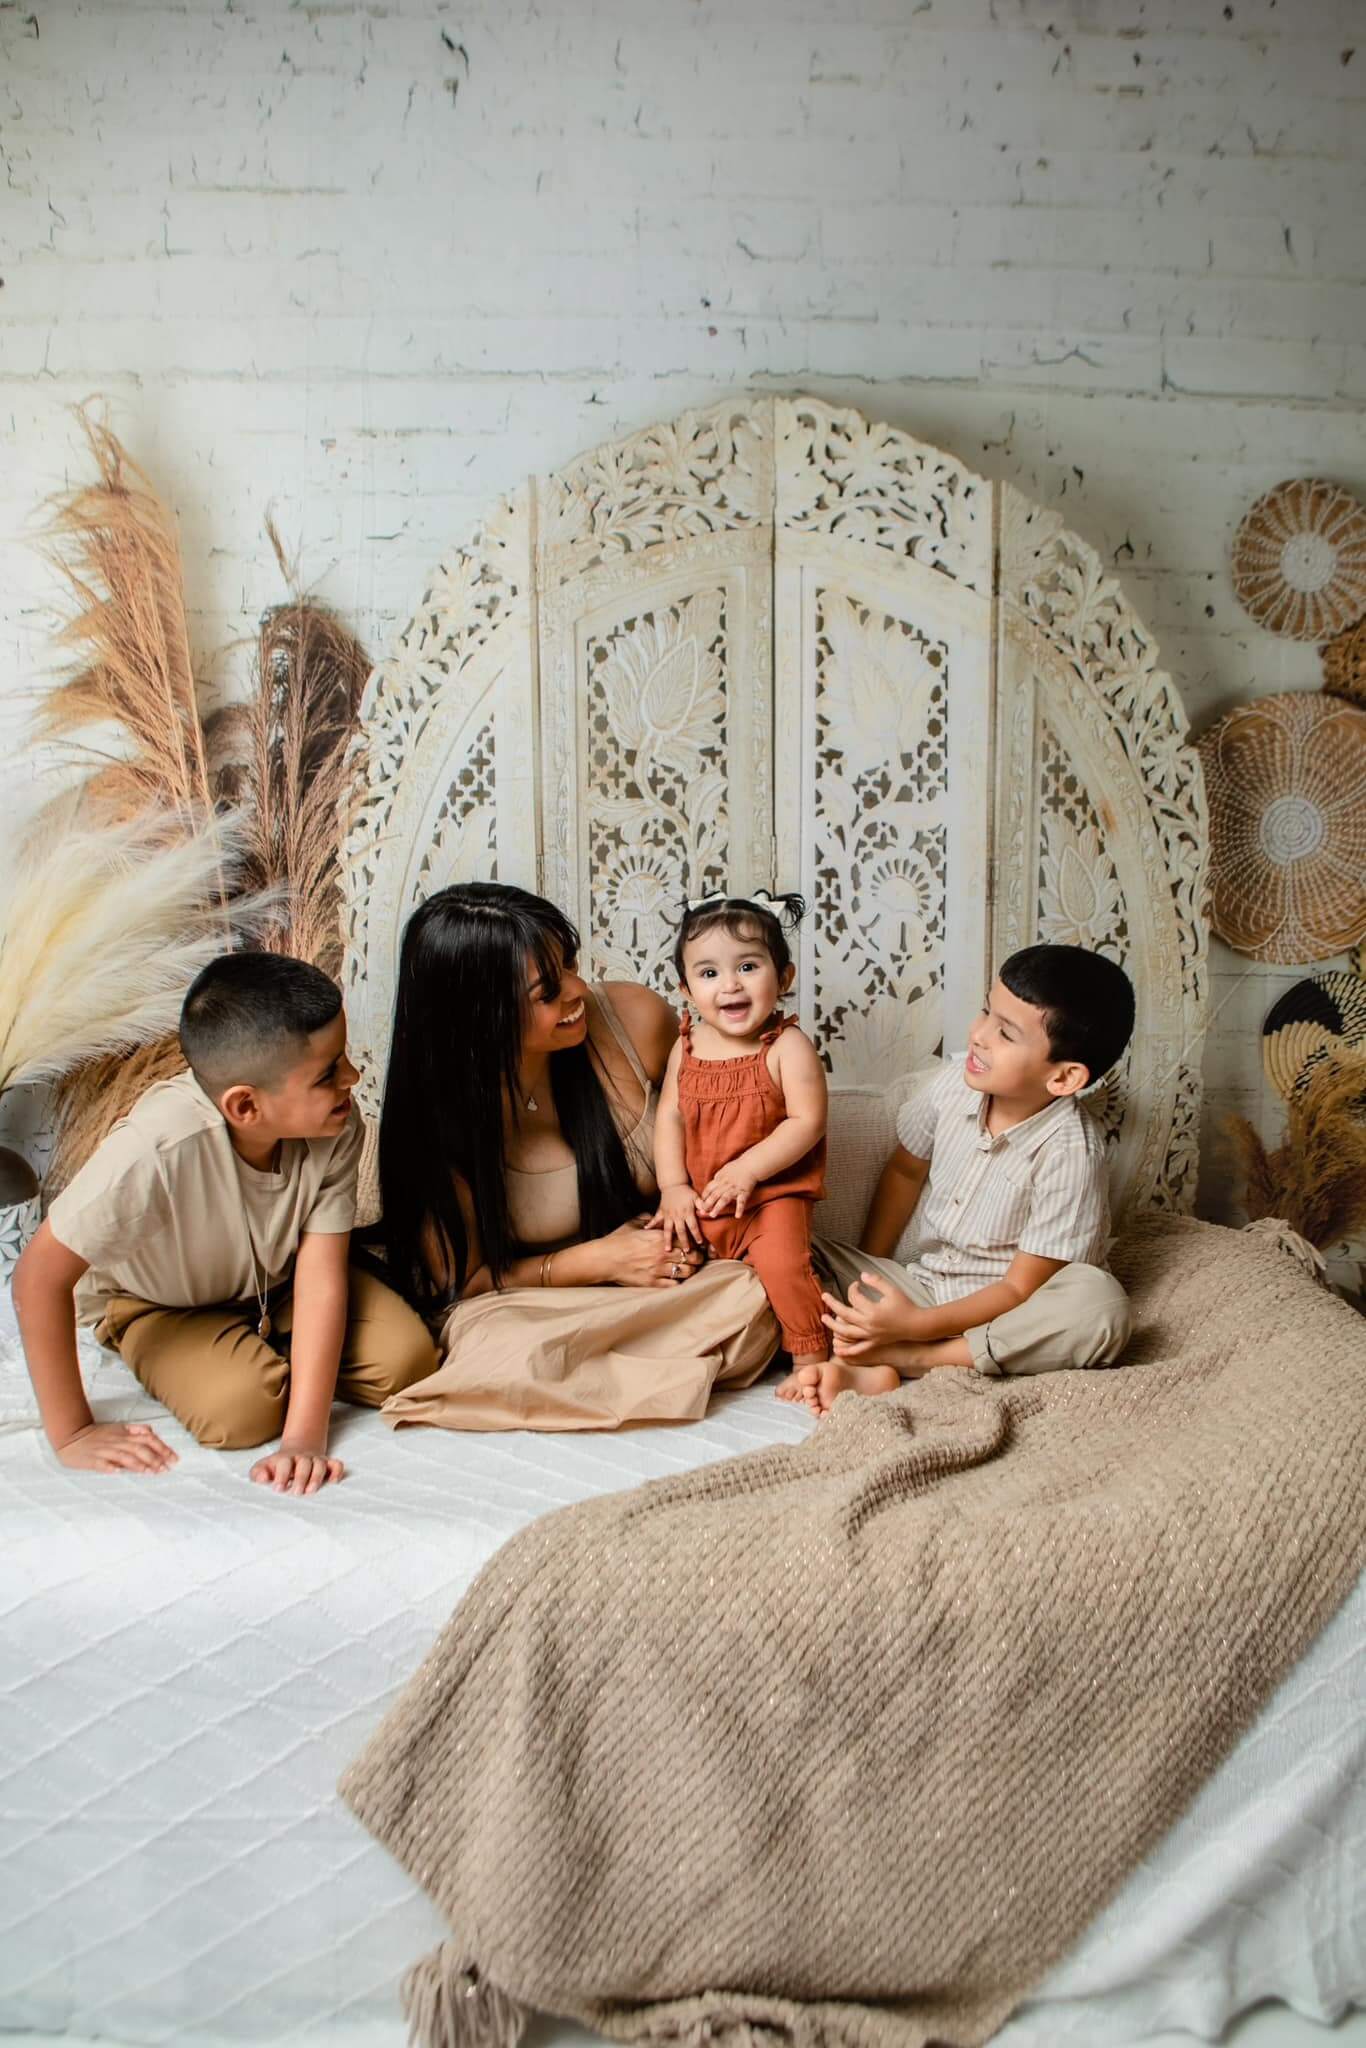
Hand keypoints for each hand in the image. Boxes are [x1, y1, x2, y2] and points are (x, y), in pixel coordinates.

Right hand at [55, 1420, 177, 1474]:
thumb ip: (136, 1430)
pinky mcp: (92, 1459)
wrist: (71, 1436)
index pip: (148, 1439)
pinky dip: (110, 1467)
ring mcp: (104, 1450)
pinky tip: (118, 1472)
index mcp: (124, 1433)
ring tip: (150, 1472)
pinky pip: (102, 1464)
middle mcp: (117, 1441)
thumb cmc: (98, 1434)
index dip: (162, 1448)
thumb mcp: (119, 1429)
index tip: (174, 1458)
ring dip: (138, 1464)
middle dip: (155, 1458)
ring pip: (124, 1456)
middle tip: (166, 1469)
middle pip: (139, 1448)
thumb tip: (152, 1432)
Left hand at [249, 1442, 344, 1494]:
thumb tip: (263, 1480)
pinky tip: (333, 1482)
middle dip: (301, 1478)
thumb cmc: (277, 1466)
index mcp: (285, 1458)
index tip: (278, 1489)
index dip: (281, 1475)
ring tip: (311, 1491)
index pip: (285, 1463)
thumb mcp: (263, 1467)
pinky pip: (336, 1465)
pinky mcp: (327, 1464)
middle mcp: (302, 1458)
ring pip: (320, 1463)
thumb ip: (258, 1473)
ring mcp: (316, 1460)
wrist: (296, 1451)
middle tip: (296, 1493)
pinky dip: (337, 1472)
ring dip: (317, 1476)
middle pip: (304, 1463)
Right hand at [597, 1215, 704, 1288]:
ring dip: (690, 1270)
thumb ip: (646, 1220)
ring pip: (687, 1272)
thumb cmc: (617, 1241)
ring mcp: (659, 1269)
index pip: (687, 1239)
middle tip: (697, 1258)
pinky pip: (674, 1284)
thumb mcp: (632, 1225)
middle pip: (693, 1257)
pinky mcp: (653, 1282)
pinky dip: (678, 1282)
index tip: (695, 1244)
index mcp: (659, 1238)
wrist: (604, 1259)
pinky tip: (676, 1279)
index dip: (694, 1242)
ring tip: (688, 1269)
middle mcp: (662, 1253)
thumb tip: (652, 1217)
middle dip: (698, 1258)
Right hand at [650, 1183, 702, 1252]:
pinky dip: (650, 1224)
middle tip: (686, 1252)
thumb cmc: (686, 1192)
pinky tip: (646, 1229)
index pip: (693, 1226)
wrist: (674, 1184)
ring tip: (667, 1249)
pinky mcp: (661, 1212)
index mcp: (687, 1212)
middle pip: (681, 1231)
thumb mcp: (696, 1197)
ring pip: (668, 1229)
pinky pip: (655, 1219)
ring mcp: (668, 1214)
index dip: (697, 1235)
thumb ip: (702, 1205)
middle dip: (684, 1241)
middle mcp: (677, 1215)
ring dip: (668, 1240)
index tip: (700, 1243)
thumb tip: (708, 1213)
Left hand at [696, 1162, 758, 1218]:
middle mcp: (726, 1185)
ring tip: (712, 1215)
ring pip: (724, 1199)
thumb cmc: (738, 1167)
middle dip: (707, 1204)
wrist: (751, 1165)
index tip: (699, 1203)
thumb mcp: (724, 1170)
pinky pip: (741, 1201)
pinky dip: (739, 1209)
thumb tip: (713, 1182)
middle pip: (714, 1195)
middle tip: (702, 1212)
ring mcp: (735, 1189)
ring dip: (718, 1207)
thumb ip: (718, 1177)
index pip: (709, 1188)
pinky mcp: (744, 1192)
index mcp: (720, 1179)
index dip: (704, 1196)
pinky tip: (737, 1216)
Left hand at [821, 1275, 923, 1358]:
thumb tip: (862, 1275)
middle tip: (824, 1296)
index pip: (855, 1298)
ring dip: (833, 1326)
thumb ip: (877, 1281)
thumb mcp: (892, 1290)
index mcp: (873, 1310)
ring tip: (824, 1319)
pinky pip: (858, 1349)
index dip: (852, 1288)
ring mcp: (870, 1336)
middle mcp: (869, 1324)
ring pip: (847, 1332)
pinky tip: (837, 1350)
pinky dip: (847, 1351)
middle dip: (833, 1304)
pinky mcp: (874, 1343)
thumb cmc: (905, 1305)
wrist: (916, 1325)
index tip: (856, 1284)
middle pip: (845, 1314)